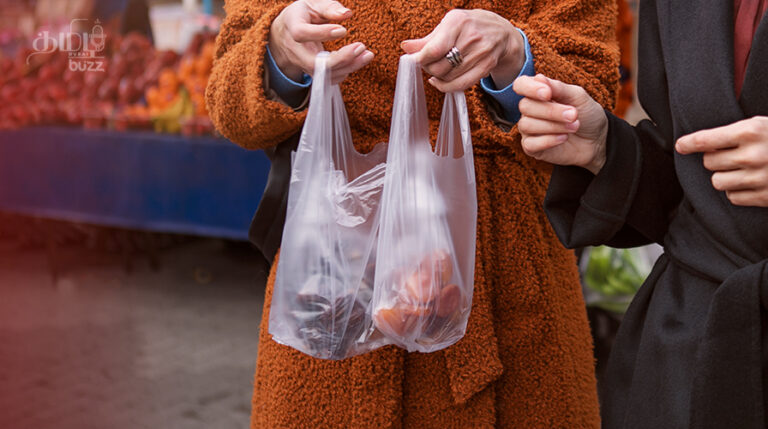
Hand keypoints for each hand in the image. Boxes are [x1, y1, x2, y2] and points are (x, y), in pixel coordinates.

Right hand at [269, 0, 373, 83]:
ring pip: (325, 74)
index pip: (302, 34)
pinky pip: (329, 78)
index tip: (343, 30)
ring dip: (349, 66)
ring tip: (367, 55)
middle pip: (314, 63)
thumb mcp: (312, 4)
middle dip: (340, 58)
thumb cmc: (302, 16)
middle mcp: (296, 50)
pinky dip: (346, 71)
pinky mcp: (313, 73)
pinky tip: (359, 60)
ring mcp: (303, 65)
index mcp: (292, 27)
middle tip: (361, 47)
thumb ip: (329, 7)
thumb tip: (347, 14)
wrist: (285, 35)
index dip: (322, 33)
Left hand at [400, 9, 523, 92]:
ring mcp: (480, 53)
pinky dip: (445, 87)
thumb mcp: (448, 25)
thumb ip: (427, 39)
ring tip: (437, 69)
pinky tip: (439, 82)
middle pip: (439, 66)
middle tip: (427, 64)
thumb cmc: (469, 27)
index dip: (420, 60)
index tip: (415, 61)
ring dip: (437, 77)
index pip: (434, 49)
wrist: (501, 33)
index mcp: (458, 22)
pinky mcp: (486, 67)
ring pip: (448, 77)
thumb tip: (406, 48)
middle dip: (428, 68)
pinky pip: (460, 85)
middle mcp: (471, 37)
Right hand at [513, 74, 608, 173]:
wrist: (597, 141)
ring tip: (574, 127)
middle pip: (525, 106)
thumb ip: (558, 87)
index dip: (529, 88)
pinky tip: (564, 138)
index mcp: (538, 93)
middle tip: (573, 115)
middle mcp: (530, 110)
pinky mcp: (531, 147)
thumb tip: (538, 77)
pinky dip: (549, 140)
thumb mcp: (578, 96)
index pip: (521, 85)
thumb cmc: (587, 115)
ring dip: (553, 126)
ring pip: (527, 124)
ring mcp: (529, 129)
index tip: (547, 93)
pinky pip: (529, 144)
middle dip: (551, 111)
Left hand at [676, 117, 767, 206]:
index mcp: (750, 132)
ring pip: (717, 182)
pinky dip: (738, 191)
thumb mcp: (762, 125)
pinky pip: (733, 197)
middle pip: (709, 162)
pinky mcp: (764, 196)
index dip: (689, 143)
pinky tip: (751, 181)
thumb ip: (734, 132)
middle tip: (733, 155)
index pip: (705, 139)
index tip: (680, 146)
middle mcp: (752, 155)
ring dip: (725, 177)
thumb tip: (700, 142)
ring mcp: (759, 178)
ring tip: (742, 169)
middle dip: (716, 159)